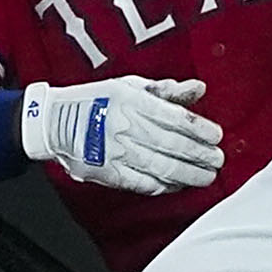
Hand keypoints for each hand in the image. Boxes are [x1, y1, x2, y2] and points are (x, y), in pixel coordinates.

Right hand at [19, 77, 222, 194]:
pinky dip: (163, 185)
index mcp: (131, 101)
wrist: (53, 122)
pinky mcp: (106, 172)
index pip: (174, 117)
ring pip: (160, 166)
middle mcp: (123, 126)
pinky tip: (179, 184)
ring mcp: (114, 151)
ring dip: (188, 174)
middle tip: (217, 160)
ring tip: (207, 176)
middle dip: (200, 155)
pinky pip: (141, 182)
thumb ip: (167, 91)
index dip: (199, 128)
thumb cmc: (97, 101)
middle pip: (171, 144)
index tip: (216, 136)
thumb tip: (199, 88)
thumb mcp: (130, 87)